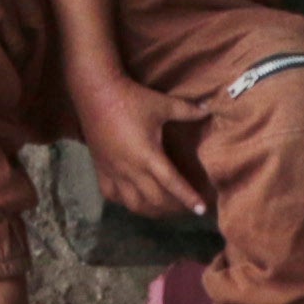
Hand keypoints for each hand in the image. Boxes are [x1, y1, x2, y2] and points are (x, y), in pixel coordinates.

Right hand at [67, 67, 202, 219]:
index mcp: (148, 156)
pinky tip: (133, 199)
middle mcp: (131, 170)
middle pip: (155, 200)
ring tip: (163, 209)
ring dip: (151, 211)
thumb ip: (186, 110)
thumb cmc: (131, 99)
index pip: (173, 184)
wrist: (95, 93)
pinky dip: (125, 202)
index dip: (189, 198)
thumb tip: (208, 109)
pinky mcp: (101, 169)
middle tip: (186, 207)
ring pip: (133, 204)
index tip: (202, 210)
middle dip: (174, 208)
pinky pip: (112, 196)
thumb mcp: (162, 104)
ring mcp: (114, 172)